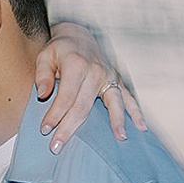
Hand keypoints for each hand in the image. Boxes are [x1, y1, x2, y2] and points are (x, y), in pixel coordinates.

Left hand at [35, 22, 146, 153]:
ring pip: (112, 103)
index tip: (45, 130)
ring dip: (116, 122)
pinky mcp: (117, 80)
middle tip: (57, 147)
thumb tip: (43, 94)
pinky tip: (141, 126)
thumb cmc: (59, 49)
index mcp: (76, 65)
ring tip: (120, 139)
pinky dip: (135, 111)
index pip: (65, 98)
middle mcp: (95, 71)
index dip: (55, 115)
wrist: (78, 35)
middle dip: (70, 128)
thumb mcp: (45, 56)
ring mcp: (109, 76)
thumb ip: (42, 75)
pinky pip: (128, 97)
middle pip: (83, 106)